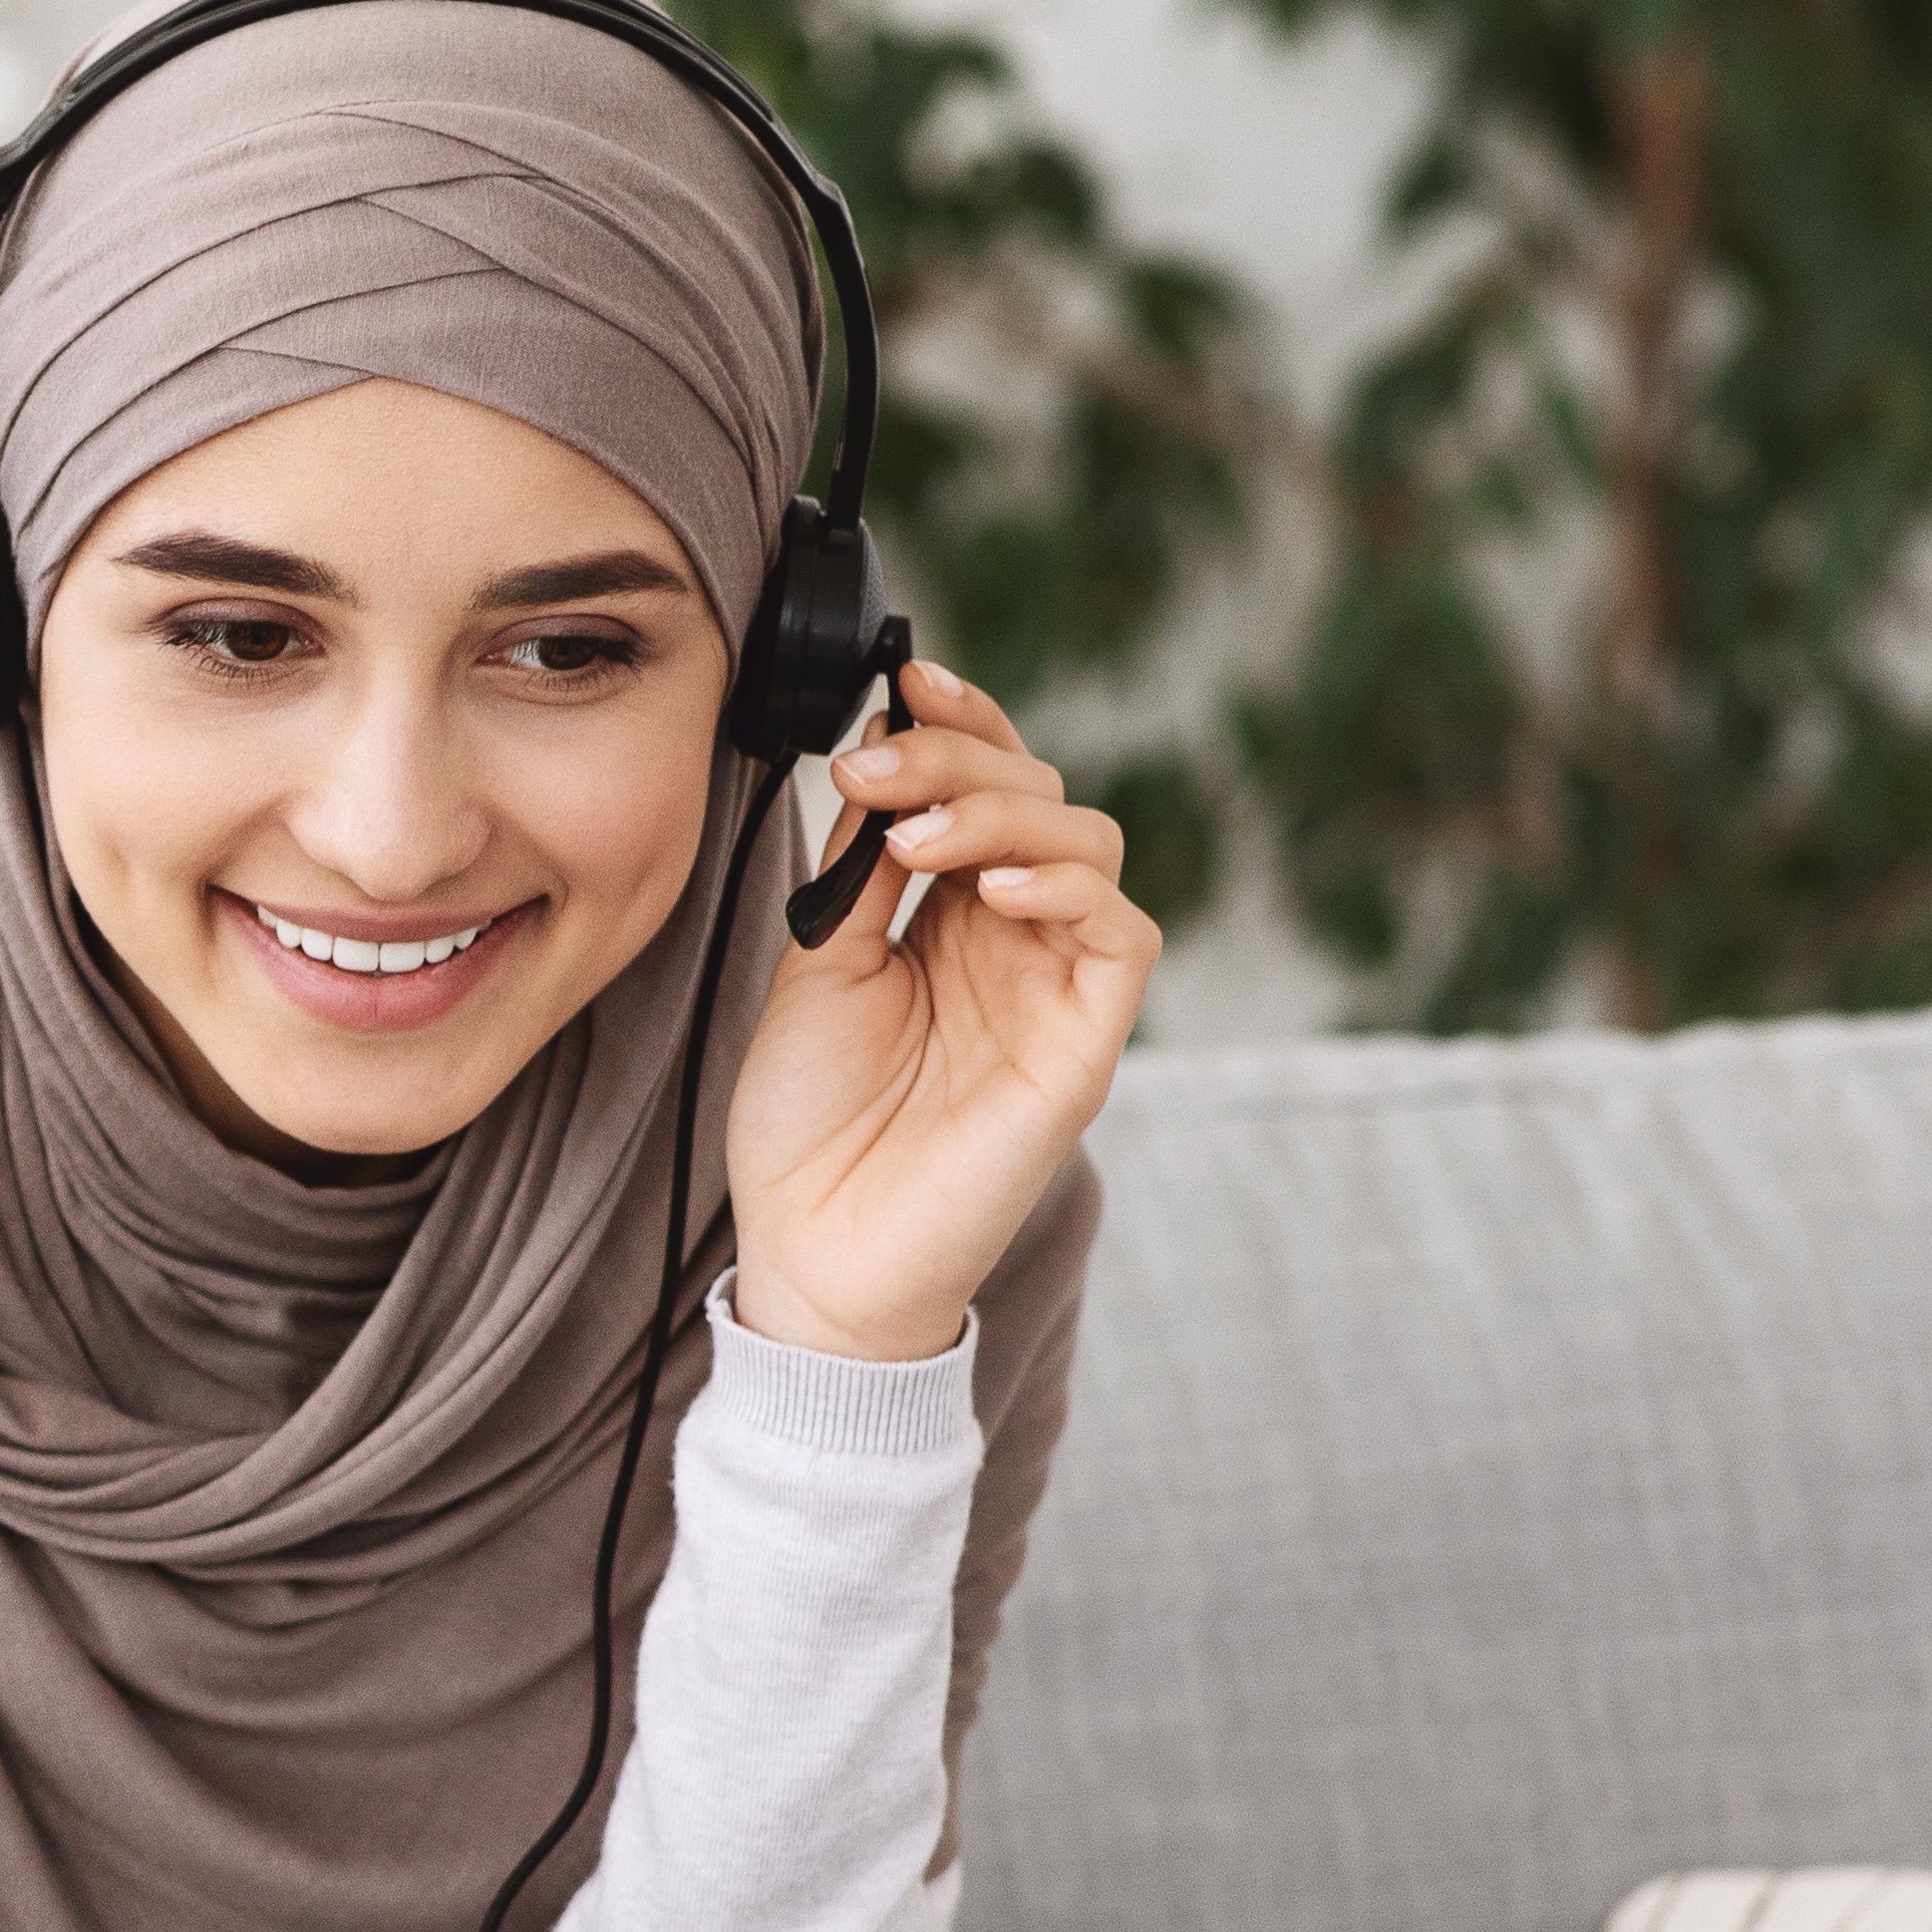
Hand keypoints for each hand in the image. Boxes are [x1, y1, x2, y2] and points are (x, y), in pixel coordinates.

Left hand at [723, 654, 1156, 1364]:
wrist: (814, 1252)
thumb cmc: (808, 1126)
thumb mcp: (817, 965)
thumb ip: (858, 870)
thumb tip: (878, 766)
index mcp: (949, 915)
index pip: (985, 787)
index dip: (960, 725)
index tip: (903, 679)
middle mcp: (1013, 939)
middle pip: (1036, 795)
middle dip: (959, 760)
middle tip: (877, 768)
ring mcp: (1056, 986)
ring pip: (1086, 842)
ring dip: (1002, 813)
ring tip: (914, 839)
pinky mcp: (1087, 1040)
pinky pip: (1123, 932)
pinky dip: (1064, 885)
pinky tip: (989, 885)